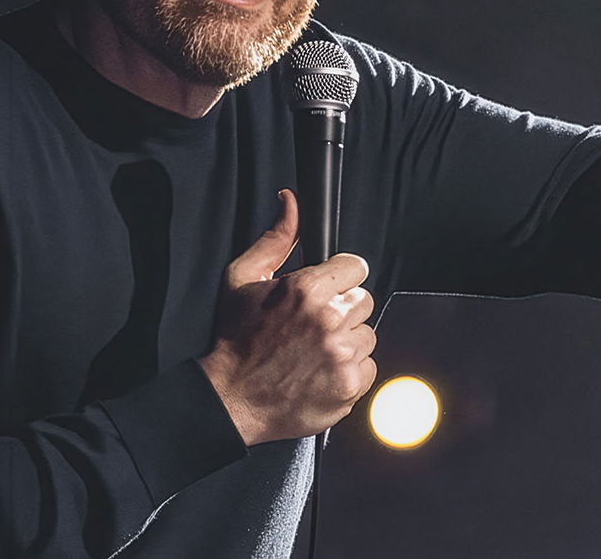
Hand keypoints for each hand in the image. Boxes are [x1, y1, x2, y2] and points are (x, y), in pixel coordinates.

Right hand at [198, 190, 378, 444]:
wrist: (231, 398)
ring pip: (367, 334)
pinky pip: (369, 366)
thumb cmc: (236, 338)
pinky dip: (350, 370)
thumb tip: (291, 201)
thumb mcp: (243, 278)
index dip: (339, 277)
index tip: (326, 291)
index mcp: (308, 289)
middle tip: (314, 324)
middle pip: (364, 299)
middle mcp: (330, 320)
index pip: (355, 266)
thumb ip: (276, 238)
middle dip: (343, 309)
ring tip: (315, 350)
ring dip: (347, 340)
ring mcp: (342, 355)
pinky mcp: (350, 385)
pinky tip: (322, 371)